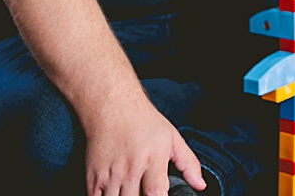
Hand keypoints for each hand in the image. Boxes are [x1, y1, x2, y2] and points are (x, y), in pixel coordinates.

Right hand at [82, 95, 204, 195]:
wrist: (113, 108)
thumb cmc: (144, 123)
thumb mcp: (173, 138)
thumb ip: (188, 164)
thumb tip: (200, 185)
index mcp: (152, 159)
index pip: (155, 192)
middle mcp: (130, 169)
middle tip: (148, 195)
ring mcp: (110, 175)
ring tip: (133, 193)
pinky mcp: (93, 178)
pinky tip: (117, 194)